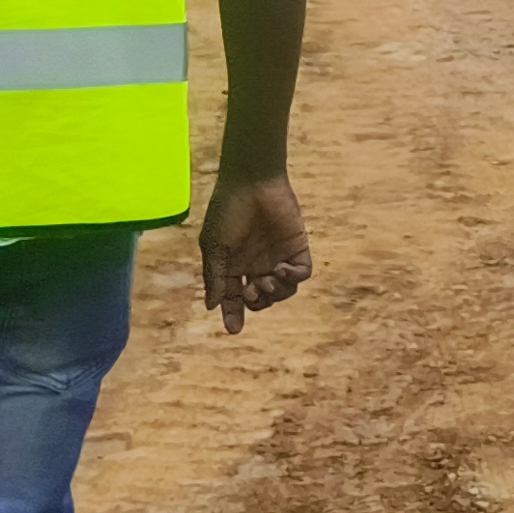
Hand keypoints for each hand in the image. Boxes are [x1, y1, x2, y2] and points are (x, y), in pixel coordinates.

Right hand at [198, 173, 311, 333]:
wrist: (252, 183)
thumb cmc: (228, 212)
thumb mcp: (214, 247)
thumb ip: (216, 277)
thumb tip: (212, 306)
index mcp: (234, 267)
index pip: (235, 299)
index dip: (234, 315)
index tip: (234, 329)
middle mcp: (256, 265)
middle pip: (261, 299)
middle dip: (256, 303)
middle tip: (251, 291)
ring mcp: (277, 257)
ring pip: (282, 291)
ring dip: (274, 294)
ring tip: (265, 281)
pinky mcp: (297, 248)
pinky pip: (301, 274)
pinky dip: (292, 279)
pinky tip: (280, 271)